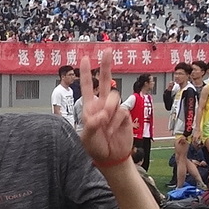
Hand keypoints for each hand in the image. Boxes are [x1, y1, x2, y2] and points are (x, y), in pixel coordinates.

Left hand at [76, 52, 133, 169]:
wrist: (111, 157)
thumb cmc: (96, 147)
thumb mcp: (87, 138)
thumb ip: (91, 126)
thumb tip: (100, 115)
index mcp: (90, 107)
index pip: (87, 86)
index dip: (85, 73)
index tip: (84, 58)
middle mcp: (102, 105)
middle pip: (105, 80)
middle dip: (106, 65)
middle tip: (107, 50)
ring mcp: (114, 109)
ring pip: (113, 97)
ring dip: (108, 110)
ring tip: (104, 126)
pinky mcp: (124, 115)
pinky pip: (121, 111)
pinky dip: (115, 121)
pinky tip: (112, 131)